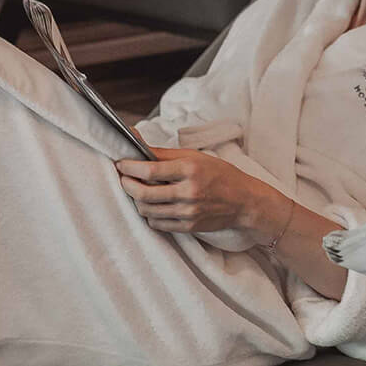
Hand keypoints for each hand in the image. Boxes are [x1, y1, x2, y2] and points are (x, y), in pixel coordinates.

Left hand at [117, 146, 291, 245]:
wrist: (244, 201)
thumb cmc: (220, 174)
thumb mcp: (195, 157)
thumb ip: (163, 152)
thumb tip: (135, 138)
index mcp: (190, 169)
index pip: (149, 170)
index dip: (129, 167)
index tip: (121, 164)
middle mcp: (188, 191)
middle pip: (143, 193)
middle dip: (126, 185)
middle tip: (123, 178)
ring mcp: (188, 212)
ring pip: (147, 210)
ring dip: (136, 200)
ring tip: (136, 190)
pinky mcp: (188, 226)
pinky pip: (157, 223)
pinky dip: (149, 214)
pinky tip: (152, 205)